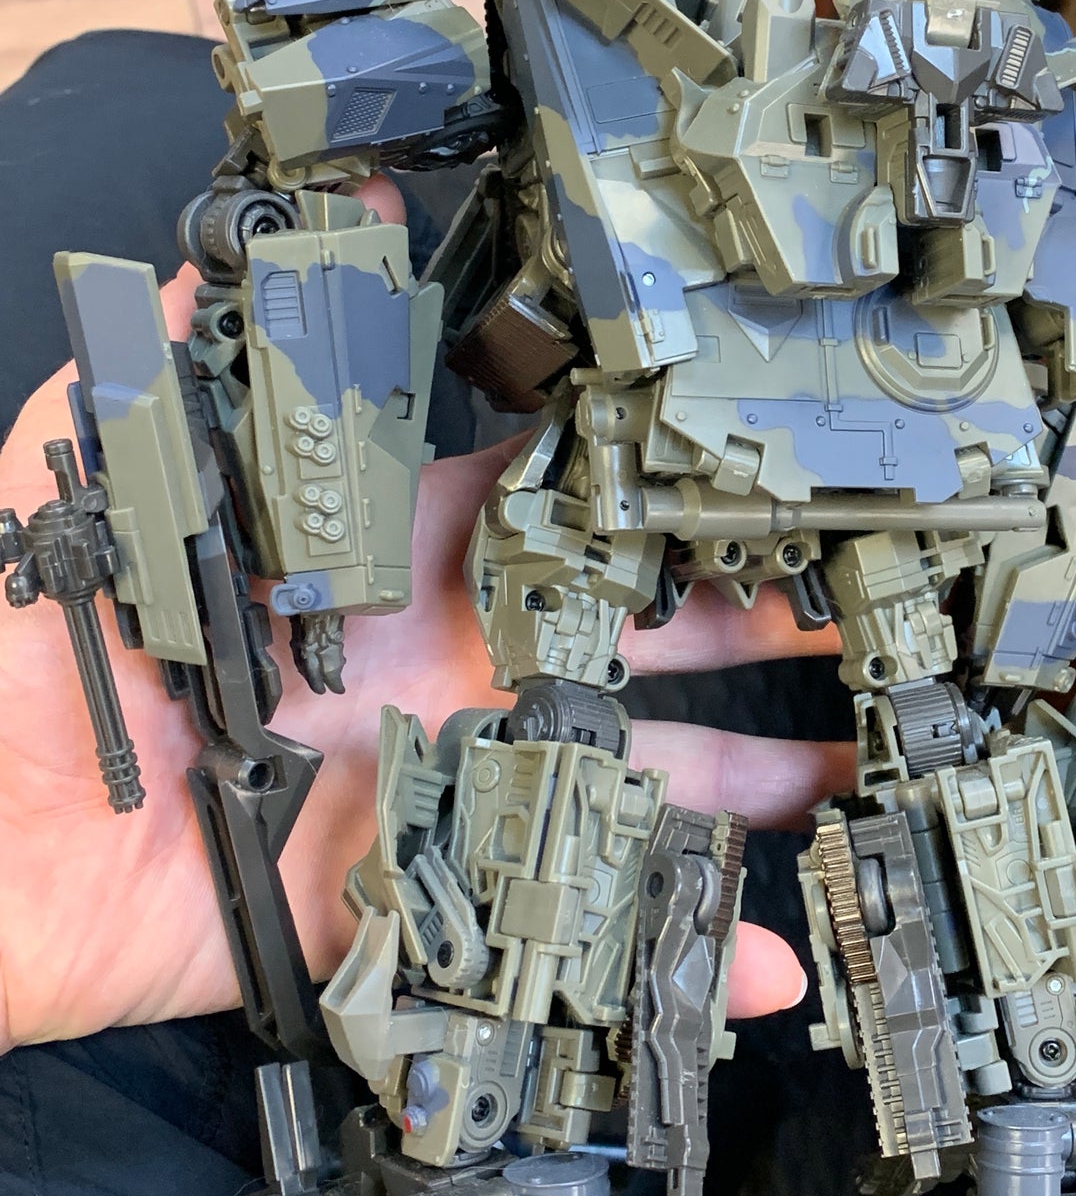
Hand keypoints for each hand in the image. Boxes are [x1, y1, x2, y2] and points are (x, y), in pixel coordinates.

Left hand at [0, 237, 851, 1052]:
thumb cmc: (21, 646)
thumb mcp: (104, 482)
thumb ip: (179, 368)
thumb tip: (237, 232)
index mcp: (384, 563)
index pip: (555, 507)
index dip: (654, 481)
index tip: (759, 453)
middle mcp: (440, 668)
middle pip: (632, 637)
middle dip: (755, 612)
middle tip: (870, 588)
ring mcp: (442, 785)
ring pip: (628, 779)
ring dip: (749, 782)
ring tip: (868, 770)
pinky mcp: (422, 901)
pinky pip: (564, 930)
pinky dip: (664, 953)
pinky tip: (758, 963)